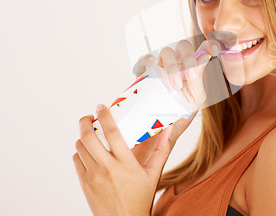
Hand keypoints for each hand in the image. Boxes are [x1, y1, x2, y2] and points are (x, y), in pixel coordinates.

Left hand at [73, 104, 196, 214]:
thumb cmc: (140, 199)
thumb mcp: (154, 174)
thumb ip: (162, 150)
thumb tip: (168, 129)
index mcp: (125, 164)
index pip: (112, 133)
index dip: (105, 116)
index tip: (102, 107)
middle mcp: (107, 168)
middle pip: (87, 137)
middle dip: (85, 122)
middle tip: (90, 116)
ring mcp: (92, 176)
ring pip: (80, 147)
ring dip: (83, 136)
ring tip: (91, 134)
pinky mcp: (84, 183)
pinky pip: (77, 160)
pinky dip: (80, 152)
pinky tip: (89, 151)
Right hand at [129, 39, 219, 164]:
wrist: (159, 132)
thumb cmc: (180, 114)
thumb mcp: (195, 99)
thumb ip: (199, 79)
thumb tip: (204, 57)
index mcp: (193, 68)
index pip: (202, 49)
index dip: (209, 44)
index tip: (213, 48)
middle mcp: (178, 63)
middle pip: (184, 46)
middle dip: (189, 58)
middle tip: (190, 77)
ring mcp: (161, 66)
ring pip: (166, 52)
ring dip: (172, 66)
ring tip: (174, 86)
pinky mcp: (144, 72)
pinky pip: (144, 60)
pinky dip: (148, 59)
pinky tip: (153, 65)